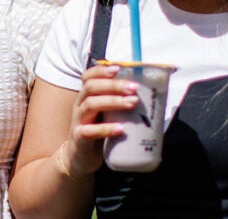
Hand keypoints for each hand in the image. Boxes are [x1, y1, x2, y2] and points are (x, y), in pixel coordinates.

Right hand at [61, 63, 138, 177]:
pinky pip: (89, 131)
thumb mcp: (105, 115)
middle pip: (91, 87)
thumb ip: (118, 104)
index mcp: (86, 97)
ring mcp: (78, 121)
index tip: (119, 68)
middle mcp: (80, 105)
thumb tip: (149, 96)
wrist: (79, 158)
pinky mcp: (79, 138)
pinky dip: (106, 128)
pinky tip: (120, 129)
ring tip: (131, 103)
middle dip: (113, 85)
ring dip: (113, 101)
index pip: (88, 77)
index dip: (101, 70)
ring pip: (90, 104)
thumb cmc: (97, 132)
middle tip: (134, 88)